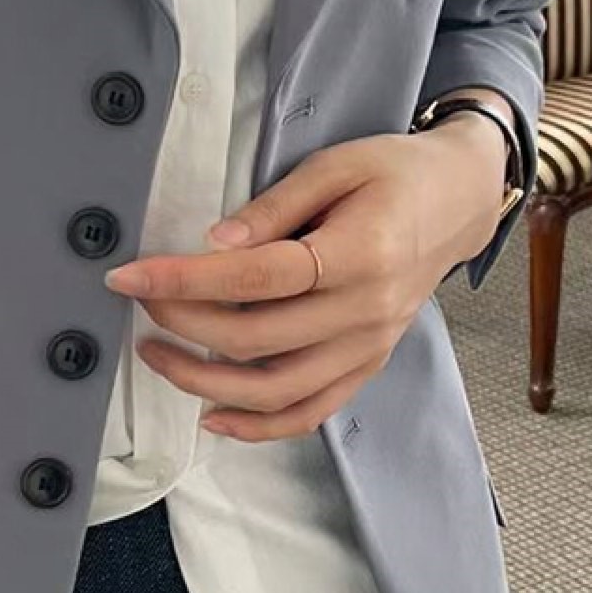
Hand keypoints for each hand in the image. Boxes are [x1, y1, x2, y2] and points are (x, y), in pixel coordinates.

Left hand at [102, 114, 510, 441]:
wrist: (459, 201)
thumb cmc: (396, 174)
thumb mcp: (335, 166)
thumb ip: (274, 206)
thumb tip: (215, 242)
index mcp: (358, 254)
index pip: (254, 278)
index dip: (184, 280)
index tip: (131, 276)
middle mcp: (365, 312)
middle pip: (255, 338)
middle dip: (182, 322)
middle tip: (140, 300)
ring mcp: (368, 347)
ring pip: (276, 390)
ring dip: (204, 382)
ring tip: (158, 355)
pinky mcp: (367, 366)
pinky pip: (309, 412)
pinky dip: (258, 426)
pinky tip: (212, 416)